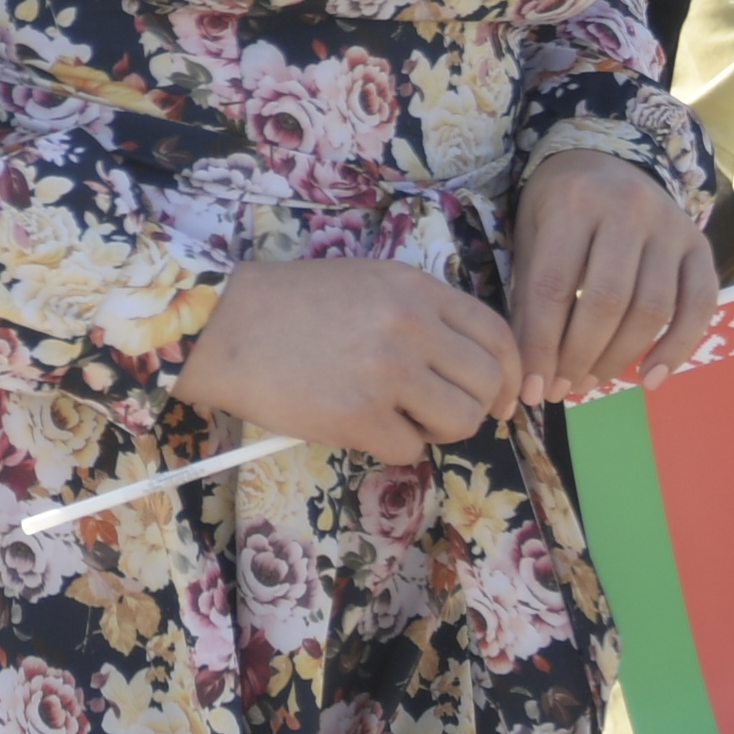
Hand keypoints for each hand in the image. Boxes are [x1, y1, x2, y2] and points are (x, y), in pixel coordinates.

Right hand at [169, 254, 528, 457]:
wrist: (224, 324)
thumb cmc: (293, 303)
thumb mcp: (369, 283)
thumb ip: (422, 314)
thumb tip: (469, 368)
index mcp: (417, 289)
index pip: (497, 336)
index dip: (509, 374)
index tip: (500, 397)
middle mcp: (411, 327)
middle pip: (487, 384)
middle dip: (477, 408)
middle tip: (447, 415)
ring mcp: (386, 373)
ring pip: (459, 423)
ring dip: (438, 431)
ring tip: (402, 420)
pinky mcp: (358, 417)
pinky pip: (410, 451)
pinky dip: (393, 448)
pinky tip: (363, 428)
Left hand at [507, 150, 720, 407]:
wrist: (606, 156)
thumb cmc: (559, 206)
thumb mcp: (531, 235)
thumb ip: (530, 296)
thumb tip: (531, 376)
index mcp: (572, 203)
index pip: (554, 287)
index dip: (541, 346)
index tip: (533, 390)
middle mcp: (627, 208)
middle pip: (606, 302)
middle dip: (580, 357)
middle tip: (562, 389)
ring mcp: (670, 225)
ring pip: (651, 309)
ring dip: (620, 358)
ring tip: (591, 382)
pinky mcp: (700, 244)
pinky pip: (699, 304)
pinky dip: (679, 348)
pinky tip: (652, 379)